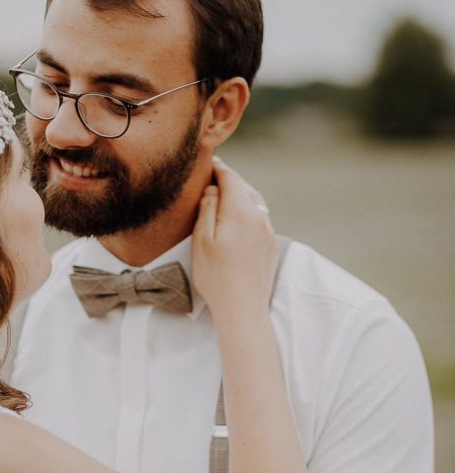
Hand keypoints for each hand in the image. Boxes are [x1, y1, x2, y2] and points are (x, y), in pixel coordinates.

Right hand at [191, 158, 276, 315]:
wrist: (243, 308)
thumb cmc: (216, 276)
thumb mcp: (202, 240)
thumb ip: (207, 208)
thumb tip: (214, 189)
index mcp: (241, 211)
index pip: (231, 178)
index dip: (219, 168)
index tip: (208, 163)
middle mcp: (259, 217)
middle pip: (245, 188)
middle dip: (230, 181)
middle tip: (214, 177)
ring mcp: (268, 232)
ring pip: (255, 204)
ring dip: (241, 197)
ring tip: (225, 197)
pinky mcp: (272, 246)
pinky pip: (260, 220)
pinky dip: (249, 214)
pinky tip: (237, 223)